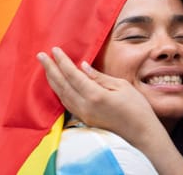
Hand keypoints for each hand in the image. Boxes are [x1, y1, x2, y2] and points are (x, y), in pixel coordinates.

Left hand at [37, 47, 159, 144]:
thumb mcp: (121, 85)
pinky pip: (67, 103)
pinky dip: (60, 92)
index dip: (62, 62)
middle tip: (40, 56)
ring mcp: (84, 115)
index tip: (54, 50)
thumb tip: (83, 66)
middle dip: (50, 69)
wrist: (141, 133)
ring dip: (52, 80)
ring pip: (62, 95)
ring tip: (46, 67)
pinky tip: (58, 84)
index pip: (73, 75)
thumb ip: (99, 77)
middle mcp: (85, 106)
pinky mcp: (85, 120)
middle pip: (62, 85)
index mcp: (95, 95)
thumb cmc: (136, 107)